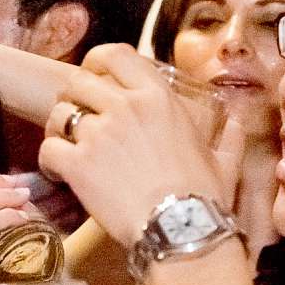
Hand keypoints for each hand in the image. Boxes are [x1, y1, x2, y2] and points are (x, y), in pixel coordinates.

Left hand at [40, 45, 229, 245]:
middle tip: (76, 116)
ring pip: (58, 113)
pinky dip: (48, 161)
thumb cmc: (204, 197)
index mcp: (158, 97)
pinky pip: (48, 149)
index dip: (97, 62)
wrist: (181, 229)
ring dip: (57, 128)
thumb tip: (236, 123)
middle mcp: (125, 106)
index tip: (94, 76)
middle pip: (78, 80)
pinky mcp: (78, 163)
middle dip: (72, 96)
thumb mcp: (224, 160)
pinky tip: (58, 173)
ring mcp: (99, 133)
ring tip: (64, 146)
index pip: (116, 55)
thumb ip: (229, 136)